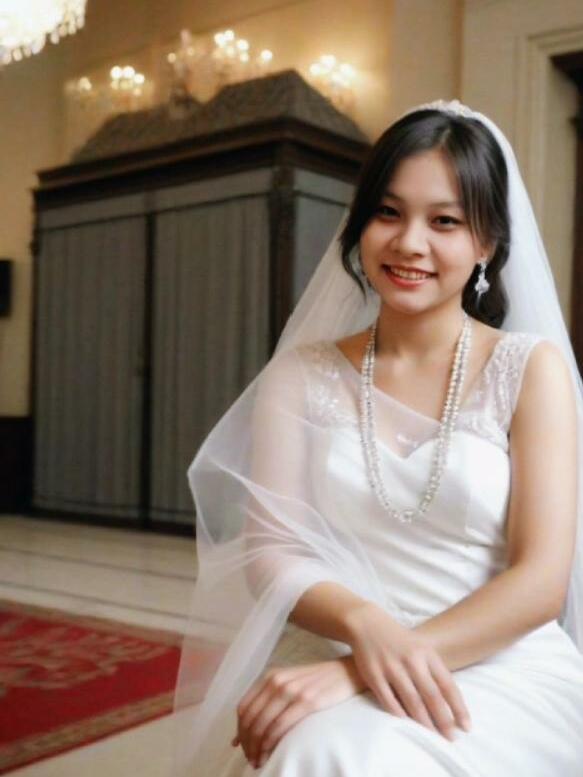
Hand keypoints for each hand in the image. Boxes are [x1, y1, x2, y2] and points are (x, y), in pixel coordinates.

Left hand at [233, 657, 364, 768]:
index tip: (243, 748)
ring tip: (259, 761)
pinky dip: (270, 744)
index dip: (239, 732)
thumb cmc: (318, 681)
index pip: (243, 708)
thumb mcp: (289, 683)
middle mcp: (276, 681)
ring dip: (256, 748)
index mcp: (270, 676)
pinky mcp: (307, 701)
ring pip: (261, 725)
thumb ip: (269, 701)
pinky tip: (270, 754)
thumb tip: (243, 733)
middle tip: (251, 759)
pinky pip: (279, 726)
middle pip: (250, 719)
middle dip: (246, 744)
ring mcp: (291, 690)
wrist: (347, 672)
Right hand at [344, 602, 471, 740]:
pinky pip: (389, 700)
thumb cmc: (400, 641)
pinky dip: (399, 715)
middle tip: (451, 738)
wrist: (367, 624)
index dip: (458, 707)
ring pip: (412, 701)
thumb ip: (434, 672)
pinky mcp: (373, 674)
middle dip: (444, 720)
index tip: (466, 727)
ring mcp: (391, 667)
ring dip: (424, 722)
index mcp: (426, 653)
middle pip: (432, 696)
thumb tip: (452, 704)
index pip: (448, 685)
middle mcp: (411, 660)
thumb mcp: (421, 649)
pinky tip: (406, 725)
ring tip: (432, 736)